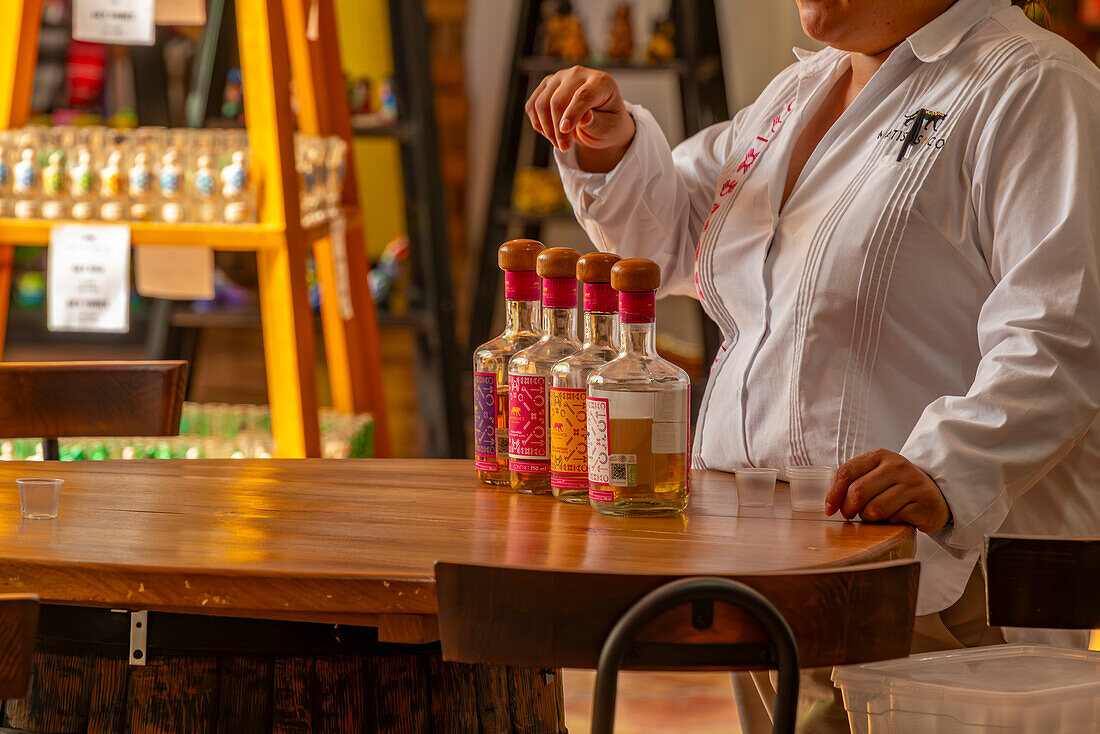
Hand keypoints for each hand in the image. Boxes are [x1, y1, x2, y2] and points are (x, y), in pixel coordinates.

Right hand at [524, 66, 634, 171]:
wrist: (600, 119)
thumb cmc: (607, 123)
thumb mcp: (608, 127)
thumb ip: (596, 122)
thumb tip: (583, 118)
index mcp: (600, 82)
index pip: (582, 95)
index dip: (572, 113)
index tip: (565, 130)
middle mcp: (578, 74)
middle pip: (558, 100)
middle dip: (558, 129)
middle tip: (564, 148)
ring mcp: (560, 77)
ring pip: (541, 103)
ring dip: (547, 129)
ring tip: (560, 144)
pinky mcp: (546, 86)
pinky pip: (532, 106)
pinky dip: (538, 124)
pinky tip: (551, 134)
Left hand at [824, 449, 950, 533]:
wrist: (935, 494)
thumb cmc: (897, 486)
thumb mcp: (877, 475)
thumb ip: (855, 481)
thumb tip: (830, 504)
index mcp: (880, 456)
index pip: (846, 471)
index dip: (833, 493)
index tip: (830, 509)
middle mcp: (897, 466)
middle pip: (857, 492)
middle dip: (848, 509)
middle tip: (850, 515)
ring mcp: (912, 484)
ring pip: (874, 509)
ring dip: (868, 518)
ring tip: (874, 515)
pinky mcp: (924, 503)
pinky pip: (893, 519)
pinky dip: (888, 523)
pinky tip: (894, 517)